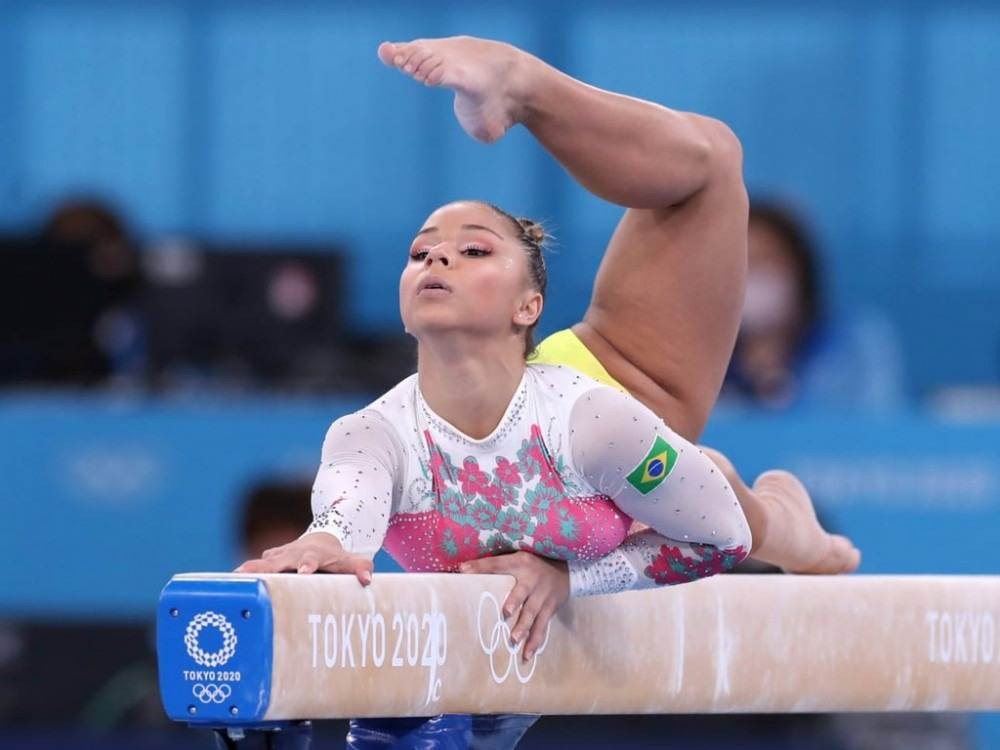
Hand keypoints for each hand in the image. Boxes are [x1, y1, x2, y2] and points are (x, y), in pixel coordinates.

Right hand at [236, 532, 372, 585]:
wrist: (321, 539)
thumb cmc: (336, 556)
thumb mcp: (349, 561)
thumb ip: (360, 568)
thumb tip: (368, 579)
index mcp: (312, 554)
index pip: (309, 560)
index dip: (306, 565)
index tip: (303, 572)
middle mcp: (292, 553)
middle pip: (277, 560)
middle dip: (265, 568)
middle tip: (250, 576)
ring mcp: (278, 556)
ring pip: (261, 563)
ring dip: (247, 572)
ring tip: (232, 582)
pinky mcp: (268, 561)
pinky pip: (254, 568)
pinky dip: (242, 577)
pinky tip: (227, 589)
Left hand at [459, 551, 568, 660]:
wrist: (566, 571)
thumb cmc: (532, 566)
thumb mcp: (515, 558)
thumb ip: (491, 565)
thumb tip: (462, 569)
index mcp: (520, 563)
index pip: (498, 563)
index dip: (483, 566)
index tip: (465, 570)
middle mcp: (532, 579)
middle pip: (522, 591)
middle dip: (515, 601)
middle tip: (506, 613)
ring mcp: (542, 595)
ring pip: (533, 612)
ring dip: (524, 627)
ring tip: (514, 640)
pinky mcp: (549, 609)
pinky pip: (542, 626)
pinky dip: (535, 641)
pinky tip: (527, 654)